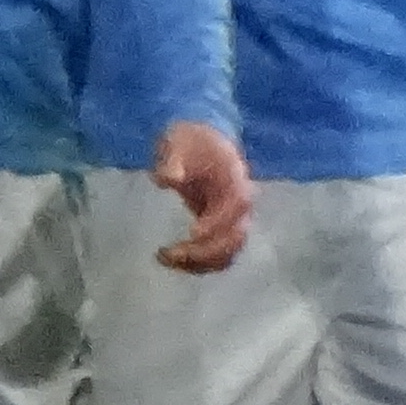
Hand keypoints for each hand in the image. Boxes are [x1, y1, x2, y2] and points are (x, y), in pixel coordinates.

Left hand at [149, 121, 252, 275]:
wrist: (200, 141)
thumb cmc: (188, 141)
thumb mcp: (177, 143)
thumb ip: (172, 160)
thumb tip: (166, 179)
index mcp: (235, 179)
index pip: (238, 203)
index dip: (218, 221)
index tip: (192, 232)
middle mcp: (240, 204)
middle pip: (236, 236)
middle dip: (205, 250)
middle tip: (170, 253)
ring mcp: (233, 219)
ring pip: (228, 252)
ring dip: (201, 262)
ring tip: (165, 258)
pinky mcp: (221, 230)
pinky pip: (218, 255)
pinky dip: (199, 264)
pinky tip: (171, 261)